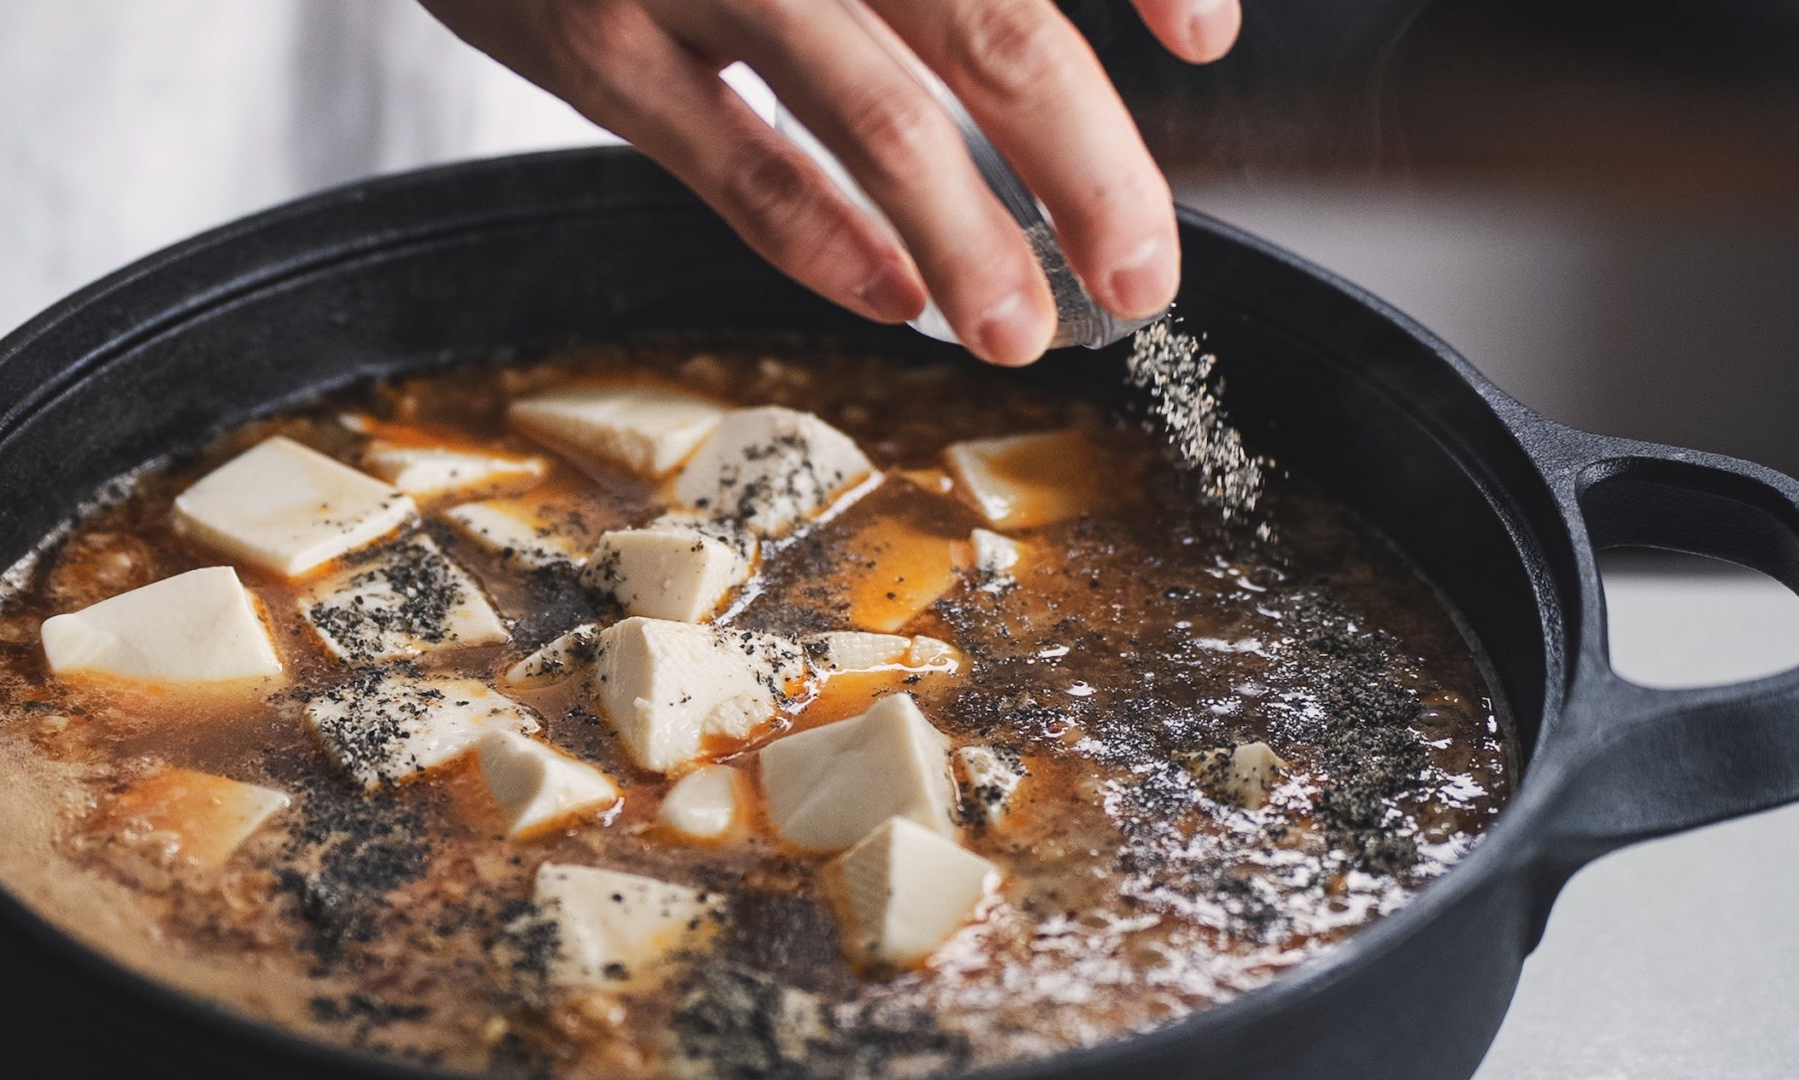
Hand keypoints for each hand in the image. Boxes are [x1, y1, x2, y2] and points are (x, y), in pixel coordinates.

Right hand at [421, 0, 1237, 365]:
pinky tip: (893, 299)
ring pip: (871, 111)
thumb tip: (1090, 22)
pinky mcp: (589, 37)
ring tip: (1029, 330)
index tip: (1209, 39)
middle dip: (1086, 165)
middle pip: (988, 25)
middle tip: (1145, 274)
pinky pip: (731, 155)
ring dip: (970, 237)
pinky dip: (819, 235)